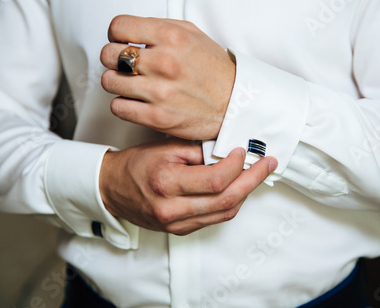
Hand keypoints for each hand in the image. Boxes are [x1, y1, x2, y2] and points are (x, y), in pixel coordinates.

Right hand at [99, 138, 276, 234]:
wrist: (112, 189)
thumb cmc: (137, 165)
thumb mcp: (165, 148)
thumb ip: (198, 150)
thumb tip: (229, 151)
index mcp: (167, 184)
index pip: (216, 179)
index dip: (236, 165)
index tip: (244, 151)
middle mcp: (172, 209)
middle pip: (226, 200)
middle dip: (252, 180)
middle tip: (268, 164)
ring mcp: (176, 224)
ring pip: (224, 213)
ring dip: (245, 193)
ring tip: (257, 175)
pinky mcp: (180, 230)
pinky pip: (214, 219)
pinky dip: (230, 203)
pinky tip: (238, 188)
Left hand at [100, 15, 235, 139]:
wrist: (234, 104)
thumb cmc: (214, 71)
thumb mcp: (193, 35)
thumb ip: (160, 28)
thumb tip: (131, 31)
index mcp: (172, 37)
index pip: (118, 27)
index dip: (116, 34)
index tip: (121, 42)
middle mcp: (164, 63)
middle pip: (109, 55)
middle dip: (113, 59)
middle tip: (124, 65)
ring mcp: (160, 92)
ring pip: (109, 82)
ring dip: (116, 82)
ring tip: (130, 84)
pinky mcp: (157, 117)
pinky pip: (118, 107)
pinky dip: (123, 104)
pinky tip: (135, 101)